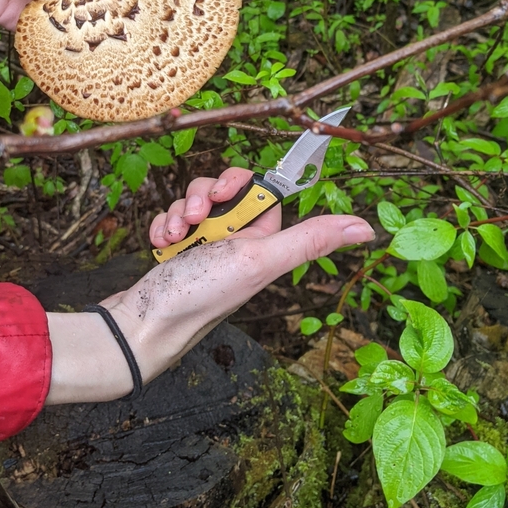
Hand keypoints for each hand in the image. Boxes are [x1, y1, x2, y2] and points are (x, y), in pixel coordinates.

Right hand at [43, 170, 374, 402]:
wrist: (141, 325)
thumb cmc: (201, 296)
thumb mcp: (259, 262)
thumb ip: (308, 240)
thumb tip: (366, 229)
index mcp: (262, 243)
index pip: (263, 192)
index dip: (241, 182)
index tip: (224, 192)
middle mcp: (236, 244)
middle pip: (224, 191)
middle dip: (204, 195)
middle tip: (198, 215)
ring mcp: (204, 247)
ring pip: (196, 202)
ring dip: (181, 211)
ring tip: (177, 234)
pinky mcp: (178, 251)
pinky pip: (173, 218)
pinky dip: (164, 226)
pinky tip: (162, 243)